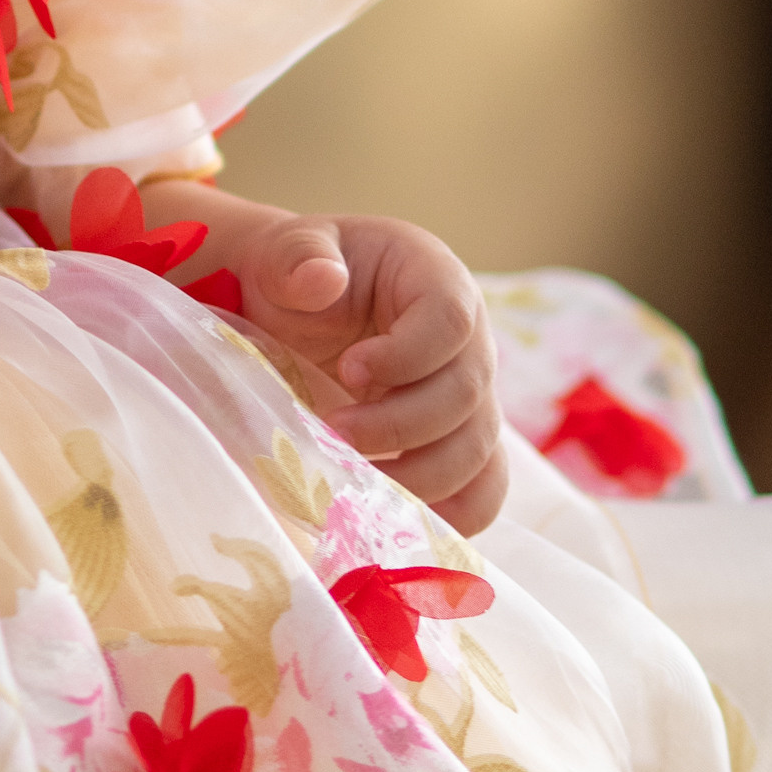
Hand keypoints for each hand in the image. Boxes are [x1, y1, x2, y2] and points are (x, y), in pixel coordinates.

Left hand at [235, 210, 507, 536]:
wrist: (296, 310)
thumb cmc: (297, 275)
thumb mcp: (288, 251)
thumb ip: (299, 257)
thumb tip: (322, 279)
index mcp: (435, 278)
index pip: (450, 321)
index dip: (407, 356)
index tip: (347, 372)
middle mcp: (469, 340)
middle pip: (466, 394)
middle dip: (400, 426)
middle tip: (336, 433)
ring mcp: (471, 396)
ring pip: (478, 450)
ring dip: (419, 478)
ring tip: (353, 483)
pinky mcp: (459, 443)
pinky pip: (482, 488)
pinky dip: (452, 514)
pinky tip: (398, 520)